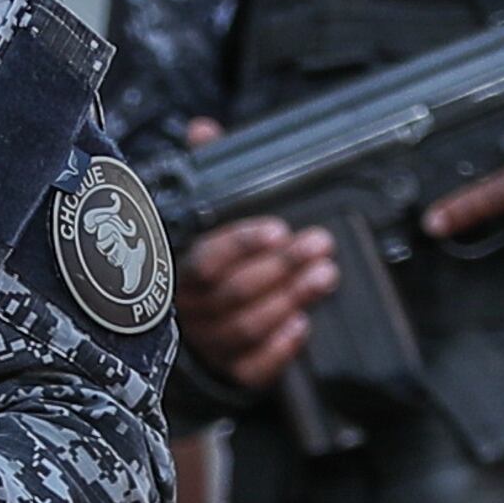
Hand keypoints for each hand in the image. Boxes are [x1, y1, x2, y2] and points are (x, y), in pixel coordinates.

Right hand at [176, 120, 337, 390]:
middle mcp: (191, 310)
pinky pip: (252, 368)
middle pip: (234, 291)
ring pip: (246, 326)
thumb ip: (207, 174)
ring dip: (289, 299)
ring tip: (325, 276)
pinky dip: (279, 349)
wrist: (194, 334)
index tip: (277, 228)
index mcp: (178, 270)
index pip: (204, 259)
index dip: (240, 243)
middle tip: (319, 245)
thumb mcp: (204, 216)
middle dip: (281, 267)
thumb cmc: (208, 265)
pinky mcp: (231, 372)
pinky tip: (303, 326)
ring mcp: (210, 344)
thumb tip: (203, 129)